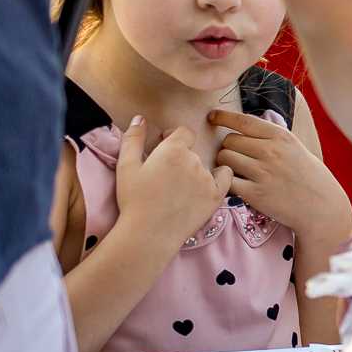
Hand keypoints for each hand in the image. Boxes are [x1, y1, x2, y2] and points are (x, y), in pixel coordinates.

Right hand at [116, 118, 232, 243]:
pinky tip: (205, 185)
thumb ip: (133, 138)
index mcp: (173, 150)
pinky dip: (218, 177)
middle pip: (192, 151)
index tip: (164, 147)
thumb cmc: (134, 200)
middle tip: (166, 174)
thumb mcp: (126, 166)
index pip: (183, 132)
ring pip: (204, 165)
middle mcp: (194, 160)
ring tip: (178, 188)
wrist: (149, 234)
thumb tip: (140, 118)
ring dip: (194, 170)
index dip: (173, 137)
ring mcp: (207, 178)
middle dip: (180, 156)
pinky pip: (225, 177)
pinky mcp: (216, 196)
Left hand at [210, 110, 349, 232]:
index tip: (213, 116)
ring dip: (224, 163)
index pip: (243, 120)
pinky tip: (235, 184)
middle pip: (229, 140)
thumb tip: (242, 125)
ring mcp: (262, 173)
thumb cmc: (308, 176)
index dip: (223, 116)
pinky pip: (227, 182)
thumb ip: (271, 136)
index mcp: (281, 137)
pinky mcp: (255, 194)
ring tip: (234, 170)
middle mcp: (271, 152)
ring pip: (224, 158)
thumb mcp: (295, 147)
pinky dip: (226, 182)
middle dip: (227, 146)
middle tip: (235, 155)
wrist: (321, 207)